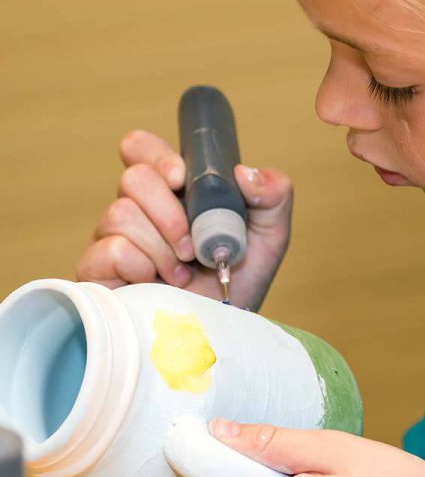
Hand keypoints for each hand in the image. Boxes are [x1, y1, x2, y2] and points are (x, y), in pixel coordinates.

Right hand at [76, 129, 292, 311]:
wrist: (224, 327)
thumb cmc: (240, 277)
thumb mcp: (271, 234)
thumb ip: (274, 194)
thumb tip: (244, 173)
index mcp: (174, 190)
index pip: (142, 149)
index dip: (157, 155)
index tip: (183, 178)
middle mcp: (139, 208)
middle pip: (134, 178)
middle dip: (170, 213)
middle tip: (194, 247)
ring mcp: (114, 237)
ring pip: (120, 214)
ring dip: (163, 248)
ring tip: (183, 273)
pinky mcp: (98, 270)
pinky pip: (110, 250)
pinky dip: (143, 267)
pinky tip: (159, 284)